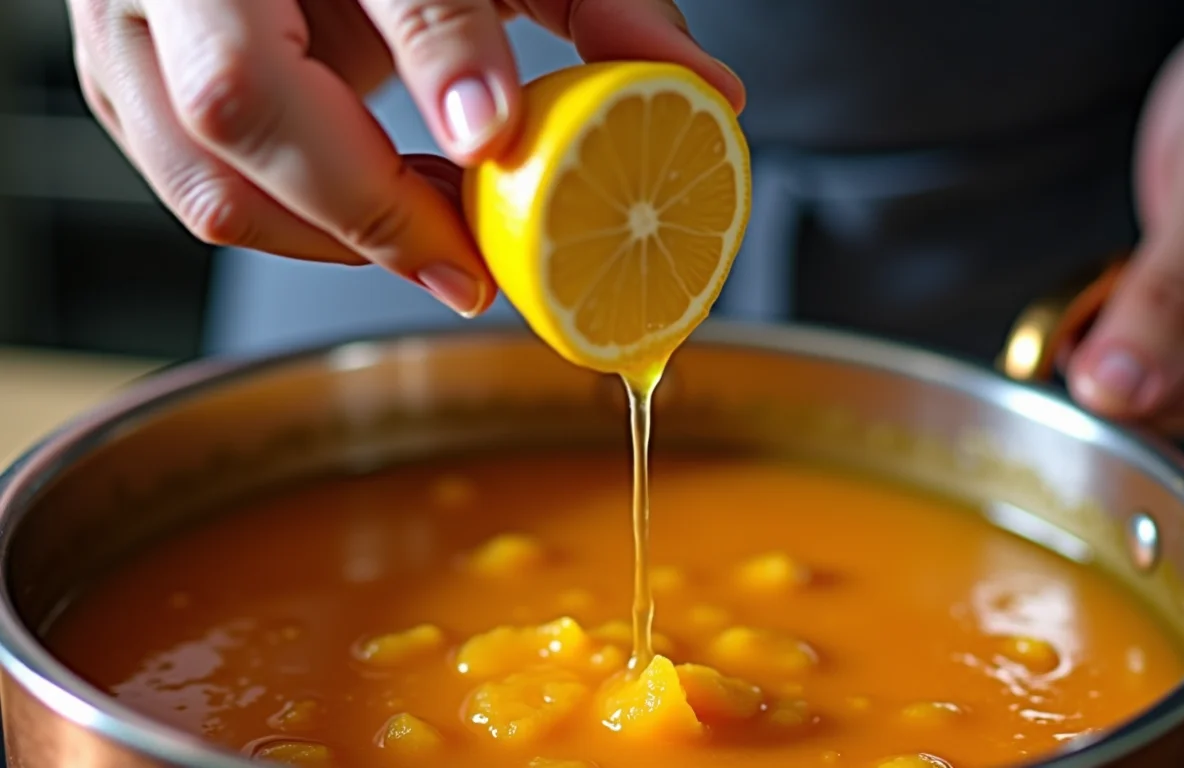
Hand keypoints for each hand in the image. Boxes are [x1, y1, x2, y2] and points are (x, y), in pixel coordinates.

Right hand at [68, 0, 743, 315]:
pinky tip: (375, 216)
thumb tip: (706, 92)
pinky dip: (293, 226)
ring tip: (436, 240)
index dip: (437, 56)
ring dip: (332, 235)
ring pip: (203, 170)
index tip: (493, 137)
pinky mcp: (121, 74)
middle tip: (471, 264)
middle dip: (367, 204)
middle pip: (239, 95)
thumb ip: (604, 6)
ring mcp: (136, 16)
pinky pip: (192, 187)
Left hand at [1066, 0, 1183, 436]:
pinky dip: (1131, 321)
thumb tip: (1120, 391)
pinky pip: (1172, 340)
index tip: (1065, 348)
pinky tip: (1123, 283)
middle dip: (1121, 363)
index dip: (1124, 386)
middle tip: (1084, 303)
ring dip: (1120, 344)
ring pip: (1174, 373)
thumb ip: (1172, 292)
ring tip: (1110, 281)